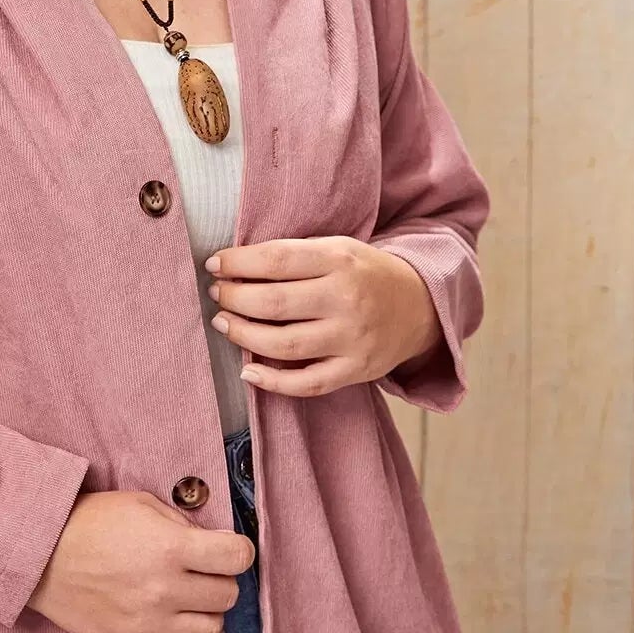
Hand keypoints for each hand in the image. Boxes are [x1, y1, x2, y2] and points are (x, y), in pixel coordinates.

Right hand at [25, 487, 254, 632]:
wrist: (40, 554)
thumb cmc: (90, 522)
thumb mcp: (141, 504)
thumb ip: (183, 524)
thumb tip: (214, 543)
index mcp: (170, 548)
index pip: (237, 558)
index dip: (238, 551)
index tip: (229, 549)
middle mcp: (164, 590)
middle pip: (227, 595)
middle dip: (222, 579)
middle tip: (205, 570)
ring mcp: (148, 622)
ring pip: (212, 630)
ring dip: (211, 612)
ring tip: (196, 599)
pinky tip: (185, 623)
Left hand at [204, 235, 441, 398]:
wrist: (419, 306)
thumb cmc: (364, 274)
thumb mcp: (337, 248)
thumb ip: (294, 255)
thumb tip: (235, 266)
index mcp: (340, 260)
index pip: (277, 259)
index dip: (238, 262)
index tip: (214, 264)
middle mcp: (347, 299)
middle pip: (274, 303)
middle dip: (234, 298)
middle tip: (217, 295)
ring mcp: (352, 338)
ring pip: (284, 344)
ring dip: (243, 335)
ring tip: (224, 324)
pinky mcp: (356, 370)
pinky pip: (307, 383)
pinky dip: (271, 381)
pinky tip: (247, 370)